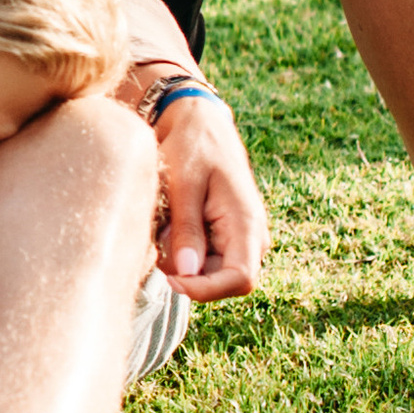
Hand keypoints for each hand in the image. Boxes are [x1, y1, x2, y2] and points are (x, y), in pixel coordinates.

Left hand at [151, 88, 267, 300]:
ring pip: (208, 272)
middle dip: (186, 269)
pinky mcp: (226, 236)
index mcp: (247, 223)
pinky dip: (181, 246)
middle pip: (220, 280)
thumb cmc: (193, 146)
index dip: (206, 289)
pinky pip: (202, 258)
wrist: (200, 122)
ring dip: (180, 255)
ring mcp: (240, 238)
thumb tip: (187, 273)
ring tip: (168, 218)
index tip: (172, 279)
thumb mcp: (183, 183)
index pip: (240, 280)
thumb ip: (187, 229)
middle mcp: (251, 236)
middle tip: (163, 231)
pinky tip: (172, 219)